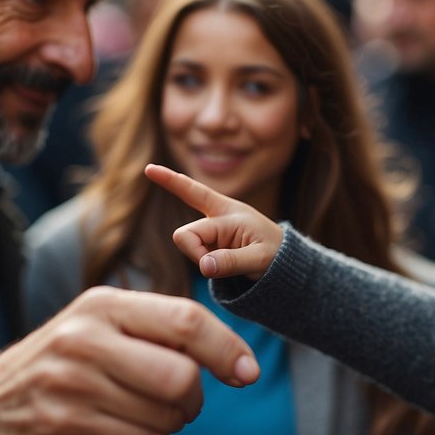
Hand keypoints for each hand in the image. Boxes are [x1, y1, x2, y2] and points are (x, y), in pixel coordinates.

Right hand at [0, 286, 259, 434]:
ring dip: (160, 434)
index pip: (185, 322)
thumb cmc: (58, 362)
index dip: (227, 350)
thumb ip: (161, 329)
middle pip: (181, 382)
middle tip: (177, 404)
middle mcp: (79, 351)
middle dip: (192, 401)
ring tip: (129, 420)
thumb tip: (239, 361)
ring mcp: (64, 406)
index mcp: (98, 309)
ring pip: (161, 432)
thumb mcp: (97, 323)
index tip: (248, 373)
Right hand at [144, 163, 284, 279]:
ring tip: (230, 262)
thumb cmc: (277, 255)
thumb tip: (204, 266)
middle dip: (195, 254)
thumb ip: (231, 262)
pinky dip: (206, 263)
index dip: (170, 181)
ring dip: (203, 259)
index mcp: (228, 212)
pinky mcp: (211, 242)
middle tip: (219, 266)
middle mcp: (217, 216)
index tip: (149, 168)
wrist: (284, 262)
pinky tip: (224, 262)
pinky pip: (196, 253)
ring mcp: (213, 229)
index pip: (194, 197)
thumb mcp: (259, 259)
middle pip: (184, 234)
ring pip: (189, 246)